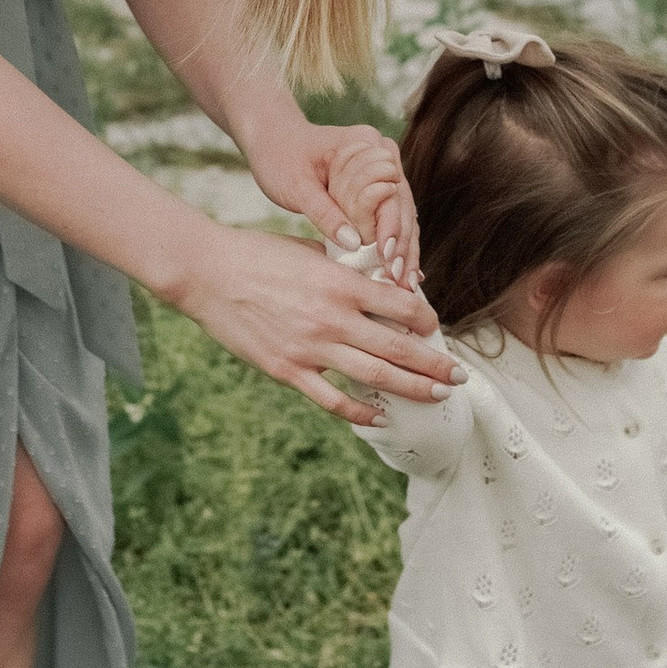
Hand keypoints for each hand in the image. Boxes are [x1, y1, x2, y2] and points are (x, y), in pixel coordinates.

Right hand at [165, 217, 458, 421]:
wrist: (208, 273)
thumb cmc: (259, 253)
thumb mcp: (311, 250)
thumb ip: (347, 267)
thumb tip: (382, 277)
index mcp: (341, 282)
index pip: (401, 304)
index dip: (426, 319)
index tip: (435, 327)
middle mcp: (332, 317)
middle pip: (398, 347)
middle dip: (434, 363)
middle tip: (459, 375)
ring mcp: (310, 347)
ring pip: (375, 375)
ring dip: (413, 387)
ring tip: (437, 394)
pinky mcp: (287, 370)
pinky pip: (332, 398)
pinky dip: (360, 412)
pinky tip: (380, 417)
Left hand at [247, 112, 422, 284]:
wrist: (272, 141)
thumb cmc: (281, 158)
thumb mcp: (297, 186)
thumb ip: (326, 213)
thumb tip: (354, 244)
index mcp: (367, 144)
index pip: (390, 191)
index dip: (392, 227)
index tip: (387, 257)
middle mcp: (383, 155)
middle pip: (403, 206)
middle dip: (404, 245)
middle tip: (403, 282)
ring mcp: (383, 172)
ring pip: (403, 215)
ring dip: (405, 250)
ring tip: (407, 284)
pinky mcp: (376, 188)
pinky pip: (391, 217)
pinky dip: (395, 244)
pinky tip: (402, 271)